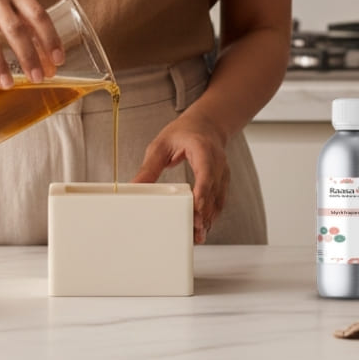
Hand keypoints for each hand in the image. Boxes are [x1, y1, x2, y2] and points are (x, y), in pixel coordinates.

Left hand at [131, 109, 229, 243]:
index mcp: (203, 149)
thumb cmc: (185, 131)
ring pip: (219, 200)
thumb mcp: (161, 145)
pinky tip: (202, 227)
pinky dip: (211, 215)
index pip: (206, 172)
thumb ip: (150, 167)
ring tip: (197, 236)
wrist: (208, 123)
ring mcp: (223, 172)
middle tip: (195, 231)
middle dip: (204, 213)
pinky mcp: (223, 182)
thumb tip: (135, 186)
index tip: (196, 208)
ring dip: (209, 218)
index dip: (202, 191)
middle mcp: (217, 162)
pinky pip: (219, 201)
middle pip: (213, 191)